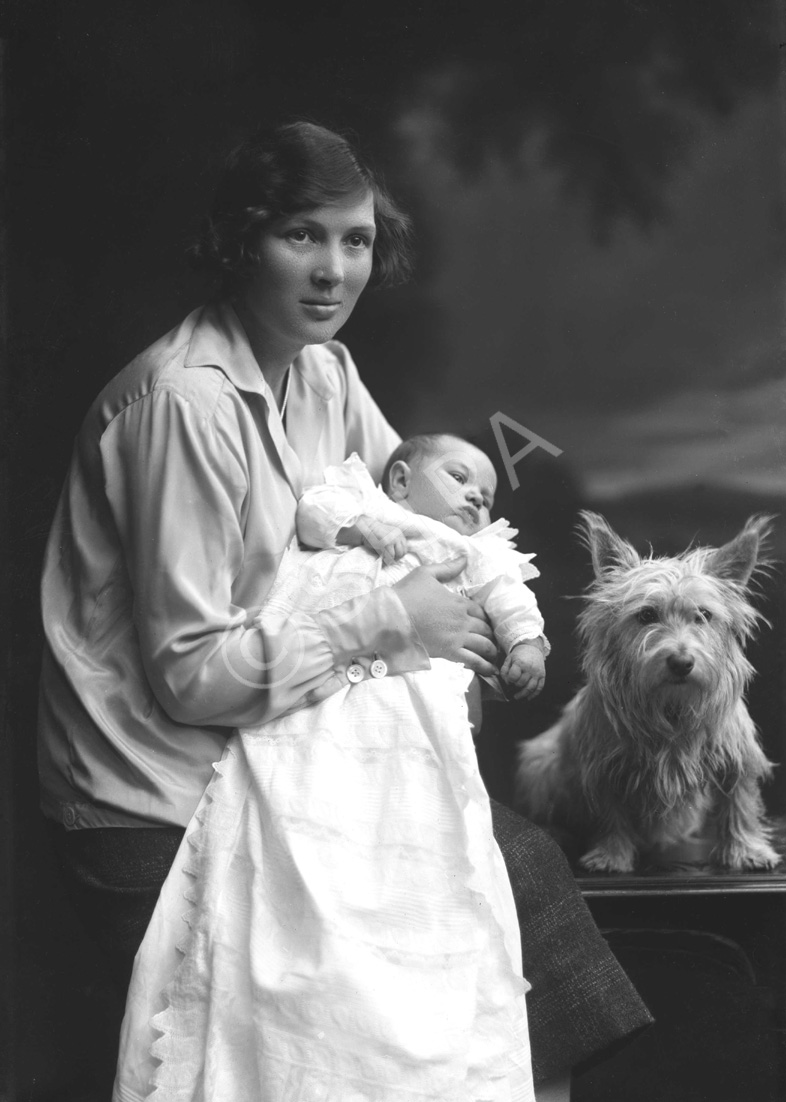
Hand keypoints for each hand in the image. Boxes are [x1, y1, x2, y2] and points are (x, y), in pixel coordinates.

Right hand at [355, 515, 408, 564]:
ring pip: (398, 554)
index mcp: (399, 533)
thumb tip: (397, 556)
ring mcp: (393, 538)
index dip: (399, 555)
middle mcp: (398, 535)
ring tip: (386, 560)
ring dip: (392, 559)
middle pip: (403, 552)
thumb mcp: (387, 536)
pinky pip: (391, 555)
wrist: (365, 529)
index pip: (405, 547)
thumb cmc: (374, 534)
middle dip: (397, 558)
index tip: (393, 558)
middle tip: (390, 561)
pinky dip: (387, 559)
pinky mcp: (387, 542)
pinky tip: (382, 559)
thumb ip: (393, 543)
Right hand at [393, 559, 497, 676]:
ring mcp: (457, 637)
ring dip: (491, 650)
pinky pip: (472, 660)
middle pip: (485, 628)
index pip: (481, 611)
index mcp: (459, 602)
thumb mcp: (426, 573)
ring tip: (495, 657)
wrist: (391, 617)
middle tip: (493, 641)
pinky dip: (483, 665)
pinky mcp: (449, 652)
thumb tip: (463, 558)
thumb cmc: (406, 594)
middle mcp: (463, 620)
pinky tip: (490, 670)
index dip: (485, 618)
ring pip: (483, 645)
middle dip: (490, 635)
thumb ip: (447, 568)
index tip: (486, 623)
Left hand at [501, 642, 545, 699]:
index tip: (508, 680)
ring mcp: (537, 673)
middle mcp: (530, 669)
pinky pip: (540, 687)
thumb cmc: (519, 654)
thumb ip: (504, 670)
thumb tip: (507, 682)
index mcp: (520, 663)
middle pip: (521, 683)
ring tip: (517, 697)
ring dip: (523, 694)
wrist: (532, 647)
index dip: (509, 680)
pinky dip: (534, 694)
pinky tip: (528, 698)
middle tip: (513, 685)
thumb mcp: (509, 659)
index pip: (513, 676)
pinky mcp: (542, 675)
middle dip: (515, 686)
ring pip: (530, 688)